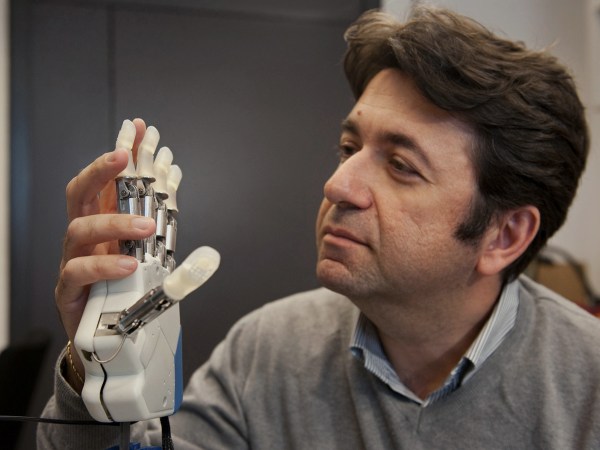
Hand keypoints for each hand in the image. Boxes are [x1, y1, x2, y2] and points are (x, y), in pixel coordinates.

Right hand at [55, 118, 155, 389]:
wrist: (107, 334)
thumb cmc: (125, 287)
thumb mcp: (147, 250)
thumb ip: (157, 217)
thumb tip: (174, 179)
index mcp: (103, 223)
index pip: (106, 181)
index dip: (119, 154)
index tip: (137, 129)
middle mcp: (84, 237)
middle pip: (80, 193)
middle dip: (101, 171)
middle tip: (123, 157)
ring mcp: (73, 261)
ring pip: (78, 230)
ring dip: (113, 223)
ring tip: (145, 227)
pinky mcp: (69, 291)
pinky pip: (78, 273)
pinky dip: (104, 267)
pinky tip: (127, 266)